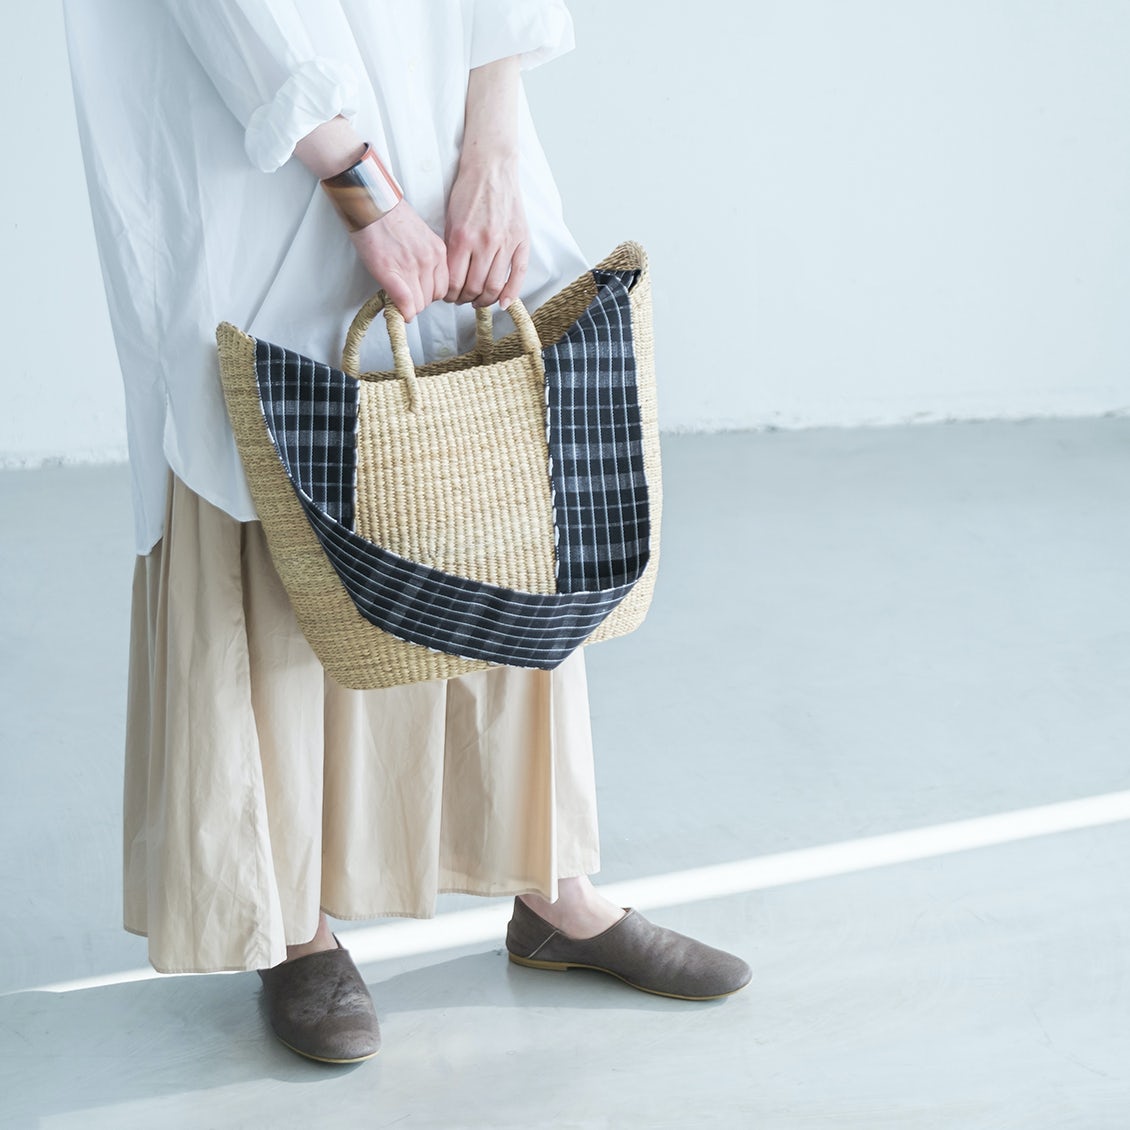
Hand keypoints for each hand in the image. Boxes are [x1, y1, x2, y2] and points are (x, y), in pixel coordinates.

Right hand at [349, 201, 448, 322]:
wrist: (370, 203)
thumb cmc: (389, 217)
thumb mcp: (420, 237)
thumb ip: (426, 259)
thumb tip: (422, 283)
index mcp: (438, 251)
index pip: (443, 288)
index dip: (428, 293)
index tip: (417, 291)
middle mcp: (430, 260)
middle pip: (431, 299)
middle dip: (417, 300)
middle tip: (403, 293)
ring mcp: (412, 267)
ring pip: (419, 305)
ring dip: (407, 304)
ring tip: (394, 293)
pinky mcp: (392, 272)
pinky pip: (405, 303)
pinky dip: (401, 312)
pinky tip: (394, 310)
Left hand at [444, 161, 529, 308]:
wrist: (491, 167)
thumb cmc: (469, 191)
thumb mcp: (450, 219)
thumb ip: (451, 249)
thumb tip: (451, 278)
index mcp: (462, 237)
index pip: (454, 281)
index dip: (449, 294)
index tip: (448, 296)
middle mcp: (484, 242)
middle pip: (474, 287)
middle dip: (464, 299)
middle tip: (462, 299)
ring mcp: (505, 242)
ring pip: (494, 286)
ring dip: (484, 299)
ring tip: (478, 300)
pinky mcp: (521, 240)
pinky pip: (518, 274)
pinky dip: (511, 293)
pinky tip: (503, 303)